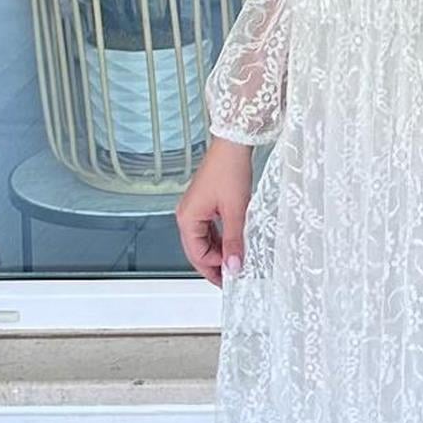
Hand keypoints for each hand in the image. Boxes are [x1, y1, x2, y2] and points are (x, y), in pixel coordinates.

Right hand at [175, 137, 252, 286]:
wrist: (233, 144)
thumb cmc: (229, 170)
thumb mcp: (235, 211)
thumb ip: (234, 241)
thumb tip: (233, 265)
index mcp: (188, 218)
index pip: (197, 254)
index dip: (215, 267)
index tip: (233, 275)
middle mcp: (187, 214)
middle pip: (197, 250)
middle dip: (213, 265)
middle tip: (230, 278)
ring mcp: (195, 209)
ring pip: (203, 240)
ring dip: (217, 253)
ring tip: (233, 264)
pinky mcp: (205, 203)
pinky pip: (209, 229)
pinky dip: (219, 240)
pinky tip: (232, 245)